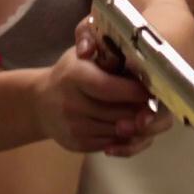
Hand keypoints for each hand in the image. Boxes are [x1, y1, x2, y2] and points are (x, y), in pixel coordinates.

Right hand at [35, 24, 161, 153]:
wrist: (41, 103)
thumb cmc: (69, 73)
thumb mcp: (81, 54)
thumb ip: (103, 50)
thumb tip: (129, 57)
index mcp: (74, 76)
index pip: (109, 88)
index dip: (133, 91)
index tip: (150, 89)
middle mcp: (70, 103)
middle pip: (118, 113)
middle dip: (140, 110)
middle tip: (152, 104)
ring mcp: (73, 127)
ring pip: (118, 131)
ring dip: (135, 125)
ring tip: (142, 114)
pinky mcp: (76, 144)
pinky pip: (111, 143)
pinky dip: (124, 137)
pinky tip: (127, 125)